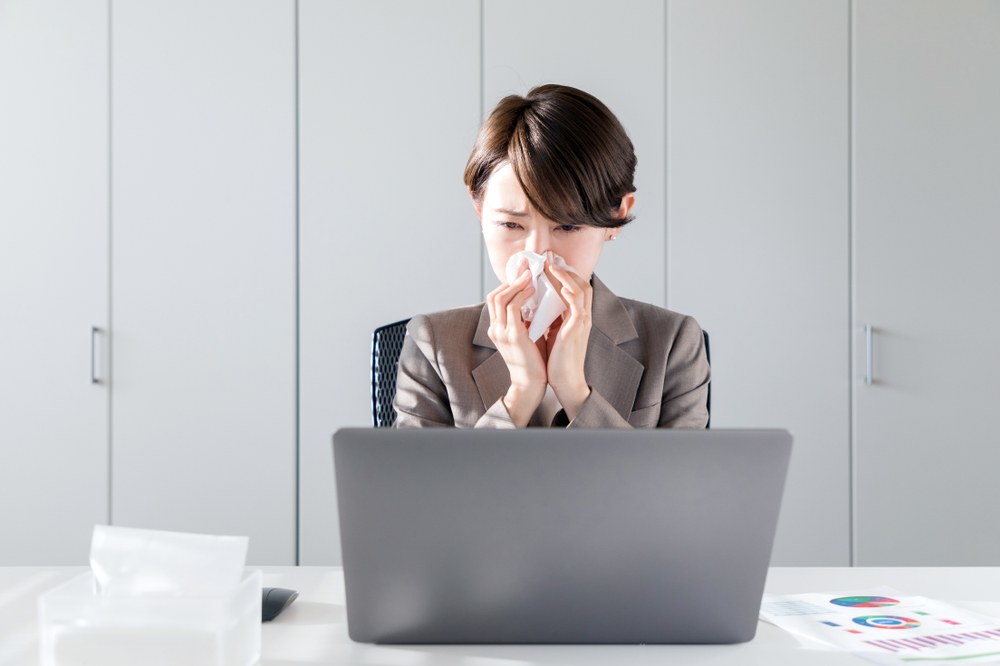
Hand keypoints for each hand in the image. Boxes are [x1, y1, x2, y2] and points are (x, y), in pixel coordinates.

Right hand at [486, 260, 547, 426]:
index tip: (525, 272)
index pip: (496, 299)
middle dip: (511, 278)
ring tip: (531, 275)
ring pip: (501, 297)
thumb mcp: (528, 334)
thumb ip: (528, 318)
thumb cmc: (533, 360)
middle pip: (494, 294)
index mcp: (497, 328)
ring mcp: (501, 332)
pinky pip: (513, 308)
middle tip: (527, 265)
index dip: (509, 284)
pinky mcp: (512, 336)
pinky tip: (534, 290)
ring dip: (517, 283)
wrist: (532, 384)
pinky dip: (522, 295)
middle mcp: (495, 329)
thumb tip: (538, 301)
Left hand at [543, 257, 592, 420]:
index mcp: (576, 317)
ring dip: (566, 275)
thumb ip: (550, 318)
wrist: (565, 382)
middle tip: (549, 257)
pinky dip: (570, 292)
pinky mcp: (578, 329)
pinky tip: (560, 285)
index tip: (548, 263)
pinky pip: (578, 305)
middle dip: (565, 268)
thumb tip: (534, 305)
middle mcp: (582, 317)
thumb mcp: (552, 333)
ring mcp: (582, 322)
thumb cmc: (557, 360)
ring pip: (581, 289)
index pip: (574, 288)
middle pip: (581, 283)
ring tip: (552, 265)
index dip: (563, 273)